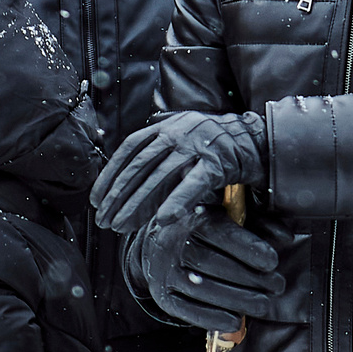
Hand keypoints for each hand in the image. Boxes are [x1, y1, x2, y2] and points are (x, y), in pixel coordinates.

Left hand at [91, 112, 266, 236]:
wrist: (256, 139)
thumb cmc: (215, 146)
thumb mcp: (183, 141)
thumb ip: (159, 158)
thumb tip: (127, 192)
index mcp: (167, 126)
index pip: (129, 149)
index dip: (110, 174)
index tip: (96, 199)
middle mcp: (179, 132)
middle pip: (139, 166)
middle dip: (117, 195)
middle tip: (103, 220)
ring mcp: (198, 146)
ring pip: (159, 176)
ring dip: (137, 203)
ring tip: (121, 225)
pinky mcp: (217, 163)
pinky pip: (192, 185)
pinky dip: (175, 202)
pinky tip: (161, 220)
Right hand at [129, 209, 285, 332]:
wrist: (162, 245)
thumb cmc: (209, 231)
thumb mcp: (233, 218)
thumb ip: (260, 224)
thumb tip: (285, 237)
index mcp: (192, 217)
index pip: (219, 232)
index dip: (248, 248)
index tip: (272, 262)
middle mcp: (173, 242)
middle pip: (211, 263)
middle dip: (249, 278)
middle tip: (277, 286)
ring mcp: (164, 270)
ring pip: (199, 288)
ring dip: (236, 300)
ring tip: (263, 305)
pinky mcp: (161, 295)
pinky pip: (185, 310)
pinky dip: (212, 318)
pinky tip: (235, 321)